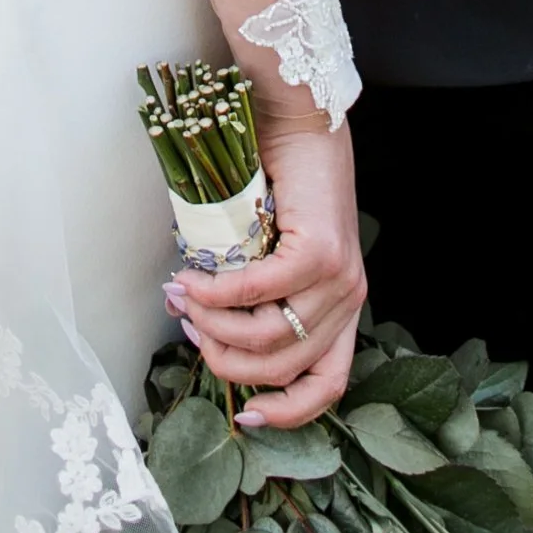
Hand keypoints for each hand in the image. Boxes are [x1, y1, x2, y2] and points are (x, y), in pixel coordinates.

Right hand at [165, 115, 364, 428]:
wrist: (300, 118)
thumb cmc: (283, 179)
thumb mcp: (274, 251)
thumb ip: (254, 292)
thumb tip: (203, 325)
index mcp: (343, 308)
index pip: (327, 386)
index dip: (285, 413)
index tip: (243, 414)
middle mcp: (349, 299)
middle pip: (282, 368)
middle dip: (224, 358)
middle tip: (189, 326)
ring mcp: (340, 278)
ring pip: (267, 337)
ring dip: (213, 326)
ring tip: (183, 298)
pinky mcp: (321, 252)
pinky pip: (259, 291)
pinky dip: (217, 292)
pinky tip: (191, 279)